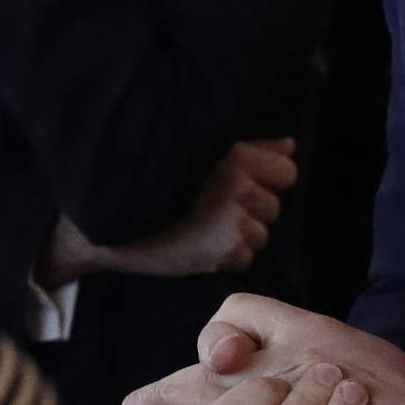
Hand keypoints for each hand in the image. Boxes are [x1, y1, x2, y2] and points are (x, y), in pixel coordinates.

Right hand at [37, 140, 296, 286]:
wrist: (113, 227)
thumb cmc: (160, 186)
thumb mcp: (205, 156)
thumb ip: (254, 148)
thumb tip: (291, 145)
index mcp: (235, 156)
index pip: (287, 172)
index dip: (268, 182)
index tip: (238, 188)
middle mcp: (238, 184)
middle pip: (274, 206)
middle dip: (252, 211)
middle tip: (214, 210)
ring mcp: (234, 219)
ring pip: (263, 235)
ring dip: (240, 236)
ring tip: (205, 228)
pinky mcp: (226, 250)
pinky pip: (246, 258)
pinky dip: (228, 258)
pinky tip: (201, 247)